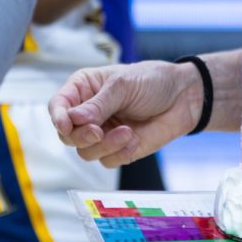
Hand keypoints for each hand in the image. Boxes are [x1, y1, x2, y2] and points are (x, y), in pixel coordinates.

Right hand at [49, 60, 202, 167]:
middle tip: (98, 132)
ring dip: (104, 145)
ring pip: (85, 151)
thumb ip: (99, 104)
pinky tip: (134, 139)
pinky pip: (107, 161)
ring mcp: (103, 133)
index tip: (66, 125)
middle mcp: (88, 113)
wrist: (184, 97)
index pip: (58, 105)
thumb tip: (75, 120)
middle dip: (80, 136)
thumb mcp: (124, 85)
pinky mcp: (118, 149)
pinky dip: (119, 153)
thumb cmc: (152, 80)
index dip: (57, 116)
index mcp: (84, 88)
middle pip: (67, 134)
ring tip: (127, 132)